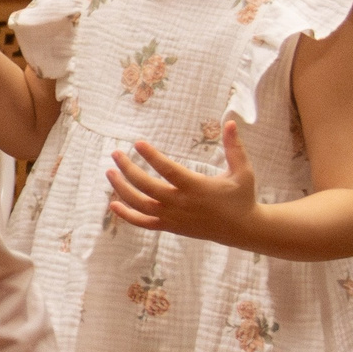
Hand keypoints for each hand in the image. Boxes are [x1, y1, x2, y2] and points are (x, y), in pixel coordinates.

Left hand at [107, 124, 258, 241]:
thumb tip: (231, 122)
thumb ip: (235, 147)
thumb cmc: (242, 197)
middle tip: (115, 153)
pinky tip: (112, 204)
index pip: (168, 170)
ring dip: (122, 188)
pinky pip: (143, 223)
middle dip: (128, 169)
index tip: (137, 143)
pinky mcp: (170, 227)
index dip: (152, 157)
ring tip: (110, 172)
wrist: (242, 229)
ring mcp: (173, 217)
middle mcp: (181, 204)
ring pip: (140, 204)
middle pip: (147, 186)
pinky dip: (126, 215)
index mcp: (197, 187)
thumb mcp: (243, 171)